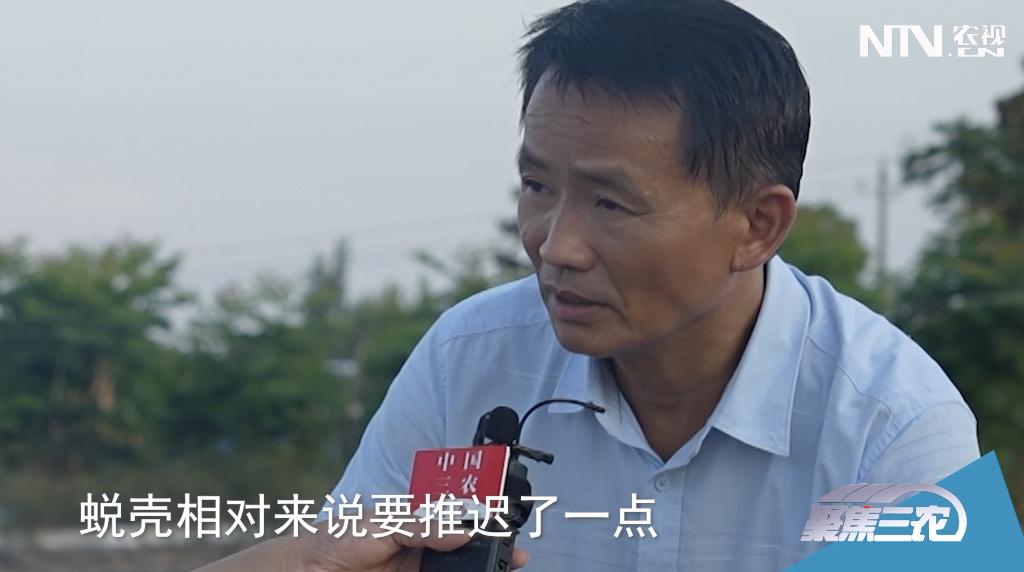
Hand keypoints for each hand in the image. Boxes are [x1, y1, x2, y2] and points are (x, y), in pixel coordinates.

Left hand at [302, 516, 529, 571]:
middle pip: (465, 550)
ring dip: (477, 570)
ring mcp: (417, 570)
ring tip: (498, 569)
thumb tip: (462, 531)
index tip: (505, 529)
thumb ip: (424, 527)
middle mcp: (421, 547)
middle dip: (489, 553)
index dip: (483, 523)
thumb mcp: (385, 523)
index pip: (458, 520)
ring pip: (455, 571)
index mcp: (417, 521)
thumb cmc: (339, 537)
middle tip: (512, 558)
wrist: (308, 569)